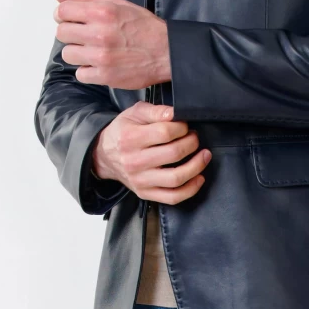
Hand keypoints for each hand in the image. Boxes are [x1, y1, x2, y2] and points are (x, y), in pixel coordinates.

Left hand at [54, 0, 170, 89]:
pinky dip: (88, 70)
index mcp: (102, 12)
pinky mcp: (105, 76)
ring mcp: (101, 56)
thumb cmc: (143, 27)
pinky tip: (101, 64)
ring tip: (94, 50)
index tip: (70, 19)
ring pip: (68, 54)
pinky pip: (80, 74)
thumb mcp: (118, 4)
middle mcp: (100, 33)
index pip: (62, 11)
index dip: (63, 15)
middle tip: (85, 35)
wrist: (167, 52)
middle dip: (71, 33)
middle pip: (61, 33)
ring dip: (78, 53)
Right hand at [92, 101, 211, 204]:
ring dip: (197, 166)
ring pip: (176, 178)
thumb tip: (175, 113)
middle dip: (192, 143)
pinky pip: (172, 197)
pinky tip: (199, 177)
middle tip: (195, 137)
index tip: (185, 125)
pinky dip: (190, 189)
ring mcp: (140, 180)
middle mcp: (134, 161)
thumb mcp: (134, 113)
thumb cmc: (123, 131)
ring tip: (204, 155)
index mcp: (130, 138)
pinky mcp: (145, 193)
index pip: (165, 133)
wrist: (104, 155)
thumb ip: (155, 111)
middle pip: (174, 154)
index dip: (182, 127)